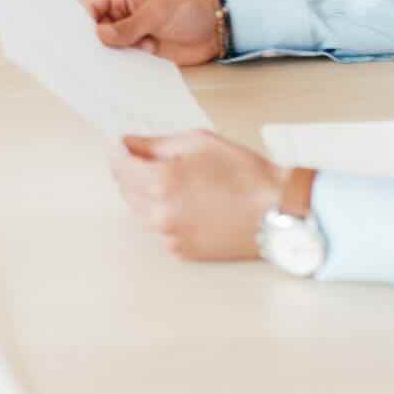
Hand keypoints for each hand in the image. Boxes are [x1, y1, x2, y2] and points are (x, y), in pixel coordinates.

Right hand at [84, 0, 226, 64]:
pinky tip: (118, 73)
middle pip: (94, 29)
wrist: (215, 30)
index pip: (90, 6)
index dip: (82, 22)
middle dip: (91, 42)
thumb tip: (102, 35)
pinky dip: (119, 66)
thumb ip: (128, 26)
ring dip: (106, 56)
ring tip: (101, 67)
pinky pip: (121, 60)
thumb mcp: (156, 14)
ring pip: (105, 46)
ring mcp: (127, 33)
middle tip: (85, 56)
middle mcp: (119, 13)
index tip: (77, 38)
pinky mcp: (137, 51)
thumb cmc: (189, 9)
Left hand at [108, 132, 285, 259]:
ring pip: (139, 211)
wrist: (275, 210)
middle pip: (125, 189)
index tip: (121, 145)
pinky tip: (187, 203)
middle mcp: (159, 212)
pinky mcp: (180, 251)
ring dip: (146, 194)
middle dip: (132, 172)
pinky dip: (163, 214)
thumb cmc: (245, 174)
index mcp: (161, 181)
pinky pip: (158, 229)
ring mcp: (169, 235)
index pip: (119, 166)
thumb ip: (156, 143)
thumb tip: (128, 143)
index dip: (118, 152)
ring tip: (177, 182)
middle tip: (149, 159)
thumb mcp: (199, 142)